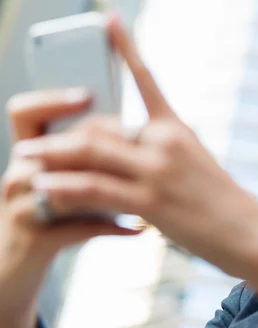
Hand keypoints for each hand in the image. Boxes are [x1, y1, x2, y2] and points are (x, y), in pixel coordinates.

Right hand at [0, 89, 141, 327]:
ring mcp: (21, 206)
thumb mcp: (69, 176)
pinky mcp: (34, 238)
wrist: (20, 261)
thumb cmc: (57, 210)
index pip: (25, 112)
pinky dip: (111, 227)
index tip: (87, 93)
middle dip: (82, 143)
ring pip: (59, 186)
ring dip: (102, 186)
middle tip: (124, 143)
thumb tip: (139, 122)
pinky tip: (140, 229)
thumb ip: (92, 152)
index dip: (51, 100)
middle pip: (41, 146)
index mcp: (30, 151)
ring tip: (139, 186)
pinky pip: (76, 227)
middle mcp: (20, 173)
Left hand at [10, 14, 257, 274]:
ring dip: (51, 154)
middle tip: (33, 142)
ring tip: (23, 158)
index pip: (146, 79)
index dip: (126, 46)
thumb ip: (161, 150)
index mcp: (176, 128)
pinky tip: (43, 187)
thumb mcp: (195, 163)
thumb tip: (128, 147)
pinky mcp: (151, 200)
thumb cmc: (222, 201)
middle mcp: (165, 141)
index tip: (110, 18)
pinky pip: (95, 188)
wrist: (248, 231)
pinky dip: (64, 187)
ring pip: (91, 152)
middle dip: (62, 134)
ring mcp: (158, 170)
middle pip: (100, 125)